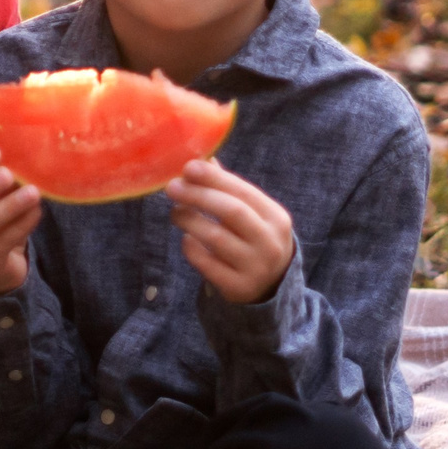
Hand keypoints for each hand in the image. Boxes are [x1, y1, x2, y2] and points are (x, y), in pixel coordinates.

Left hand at [166, 158, 294, 303]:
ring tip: (175, 212)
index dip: (214, 178)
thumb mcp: (252, 215)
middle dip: (198, 196)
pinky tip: (186, 239)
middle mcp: (270, 242)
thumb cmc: (253, 239)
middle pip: (231, 211)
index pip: (243, 192)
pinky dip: (191, 247)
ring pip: (215, 238)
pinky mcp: (238, 287)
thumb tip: (202, 160)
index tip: (188, 167)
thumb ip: (229, 189)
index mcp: (275, 217)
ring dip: (189, 220)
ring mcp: (255, 267)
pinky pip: (206, 263)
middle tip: (172, 187)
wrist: (270, 285)